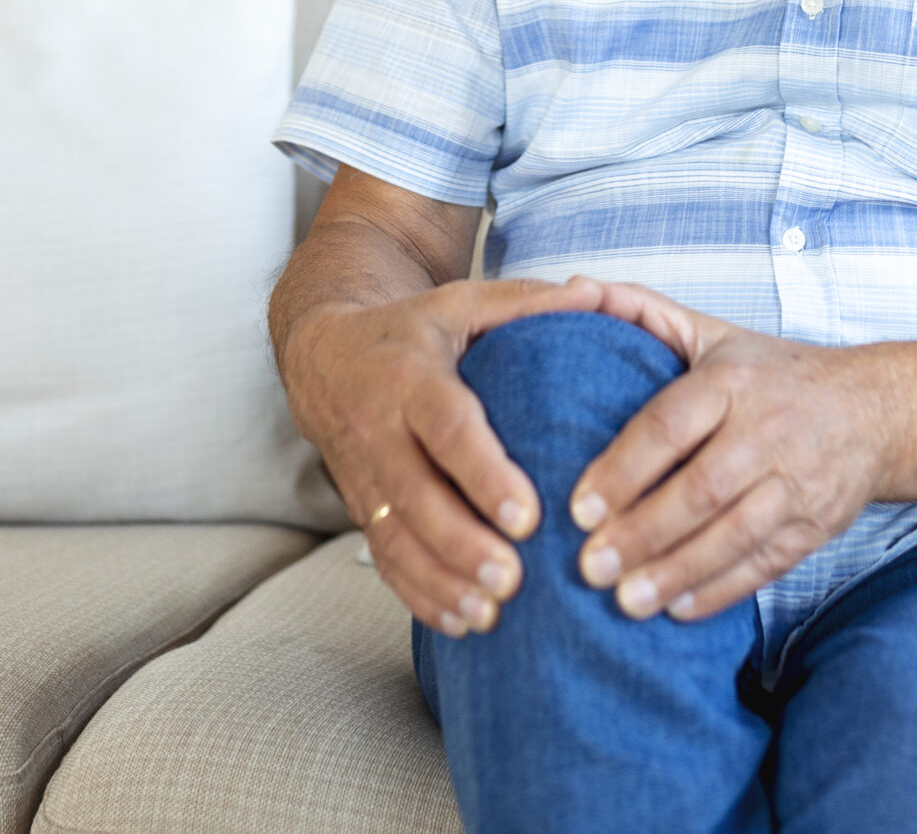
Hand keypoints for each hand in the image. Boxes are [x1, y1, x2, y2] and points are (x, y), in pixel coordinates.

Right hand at [278, 274, 679, 637]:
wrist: (323, 355)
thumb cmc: (412, 330)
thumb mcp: (461, 303)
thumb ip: (524, 303)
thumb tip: (593, 293)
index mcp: (411, 377)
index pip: (446, 428)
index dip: (482, 472)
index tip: (526, 514)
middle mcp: (379, 430)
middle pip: (416, 495)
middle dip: (462, 543)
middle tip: (513, 579)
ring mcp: (364, 477)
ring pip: (396, 538)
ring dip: (440, 581)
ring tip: (490, 614)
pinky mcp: (361, 508)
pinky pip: (384, 559)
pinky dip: (418, 595)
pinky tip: (461, 622)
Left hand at [566, 283, 901, 622]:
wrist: (877, 409)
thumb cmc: (773, 374)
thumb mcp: (713, 333)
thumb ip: (642, 312)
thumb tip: (574, 289)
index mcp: (732, 381)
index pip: (671, 425)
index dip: (623, 469)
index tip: (578, 507)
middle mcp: (768, 430)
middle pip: (702, 489)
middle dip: (643, 533)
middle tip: (589, 566)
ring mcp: (798, 481)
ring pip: (734, 534)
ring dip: (677, 570)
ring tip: (625, 601)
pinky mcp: (817, 524)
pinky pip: (767, 563)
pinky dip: (722, 590)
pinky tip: (678, 609)